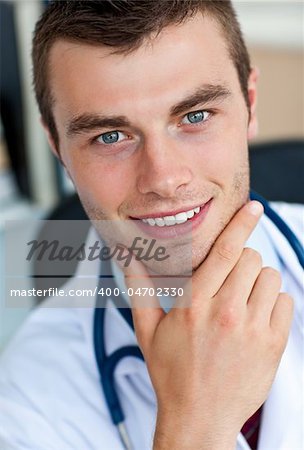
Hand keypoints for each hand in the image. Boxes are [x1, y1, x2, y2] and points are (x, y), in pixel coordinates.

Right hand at [120, 201, 293, 449]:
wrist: (199, 418)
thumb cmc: (171, 373)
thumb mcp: (148, 331)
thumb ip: (139, 289)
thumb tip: (127, 257)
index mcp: (195, 304)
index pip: (224, 251)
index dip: (240, 224)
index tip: (254, 207)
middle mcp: (226, 312)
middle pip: (250, 258)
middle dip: (242, 260)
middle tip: (230, 279)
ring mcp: (252, 329)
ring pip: (270, 277)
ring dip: (258, 280)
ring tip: (242, 299)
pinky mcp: (272, 344)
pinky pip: (284, 302)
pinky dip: (273, 301)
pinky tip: (256, 317)